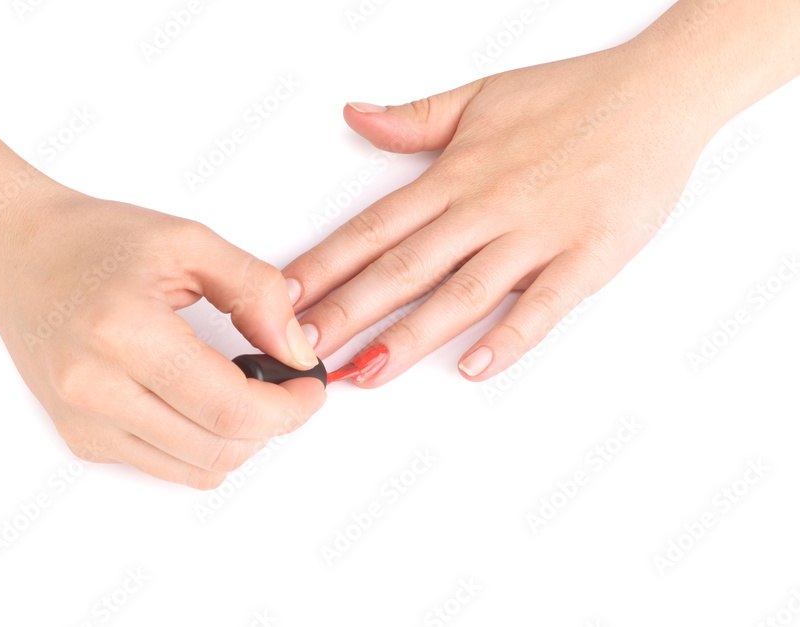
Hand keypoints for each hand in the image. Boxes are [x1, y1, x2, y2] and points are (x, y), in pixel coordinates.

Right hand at [0, 191, 324, 488]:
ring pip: (193, 470)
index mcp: (124, 333)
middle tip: (287, 392)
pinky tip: (199, 402)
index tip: (309, 388)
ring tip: (244, 394)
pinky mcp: (78, 437)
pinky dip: (198, 446)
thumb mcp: (188, 242)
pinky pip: (161, 466)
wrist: (18, 255)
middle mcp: (94, 388)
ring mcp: (82, 421)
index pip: (229, 408)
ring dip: (238, 442)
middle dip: (271, 427)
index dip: (288, 408)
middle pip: (216, 450)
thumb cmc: (94, 241)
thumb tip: (295, 351)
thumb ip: (255, 292)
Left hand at [284, 44, 716, 385]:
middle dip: (347, 312)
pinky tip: (475, 368)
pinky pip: (543, 304)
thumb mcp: (479, 96)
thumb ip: (413, 119)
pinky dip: (509, 337)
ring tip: (367, 371)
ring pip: (461, 293)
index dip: (325, 265)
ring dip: (411, 336)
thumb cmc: (568, 97)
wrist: (657, 93)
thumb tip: (355, 116)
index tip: (284, 297)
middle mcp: (485, 207)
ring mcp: (535, 234)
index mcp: (454, 175)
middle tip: (303, 349)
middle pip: (403, 268)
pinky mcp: (587, 256)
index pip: (374, 228)